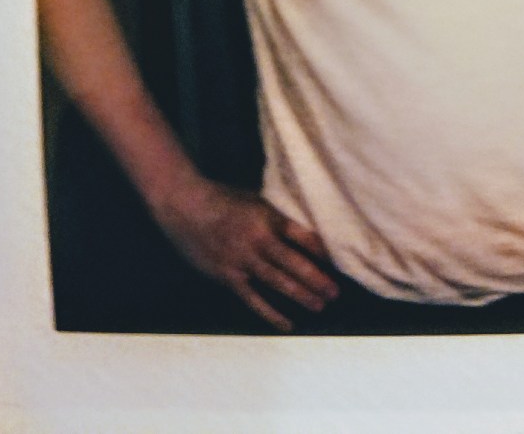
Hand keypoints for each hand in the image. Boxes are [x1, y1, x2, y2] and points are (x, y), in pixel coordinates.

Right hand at [153, 176, 339, 330]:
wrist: (185, 206)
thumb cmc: (222, 198)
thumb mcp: (254, 199)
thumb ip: (274, 216)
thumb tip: (299, 231)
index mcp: (268, 217)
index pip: (302, 236)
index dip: (321, 250)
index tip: (338, 261)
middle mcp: (258, 240)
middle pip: (293, 263)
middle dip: (317, 279)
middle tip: (335, 292)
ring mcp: (243, 260)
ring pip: (277, 283)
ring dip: (301, 295)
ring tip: (320, 305)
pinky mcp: (228, 277)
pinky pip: (254, 300)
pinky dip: (271, 314)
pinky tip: (288, 324)